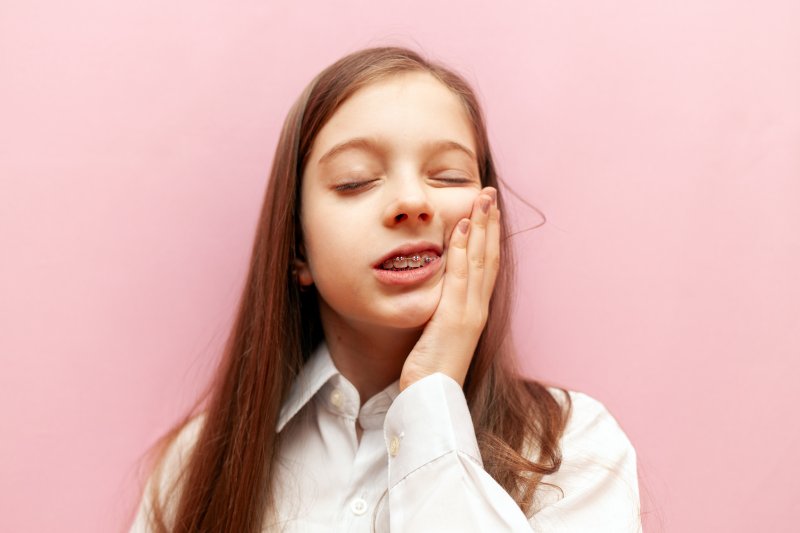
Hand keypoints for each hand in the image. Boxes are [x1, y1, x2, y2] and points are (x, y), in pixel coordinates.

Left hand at [399, 186, 500, 390]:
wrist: (431, 400)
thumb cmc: (431, 371)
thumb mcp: (437, 335)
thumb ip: (440, 312)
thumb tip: (434, 293)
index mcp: (474, 312)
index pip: (485, 266)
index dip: (489, 237)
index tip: (487, 212)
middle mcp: (477, 309)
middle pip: (489, 257)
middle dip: (490, 224)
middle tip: (489, 195)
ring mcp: (469, 313)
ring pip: (480, 261)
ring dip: (482, 227)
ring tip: (482, 200)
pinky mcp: (454, 320)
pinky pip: (460, 278)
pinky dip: (464, 251)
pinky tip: (463, 228)